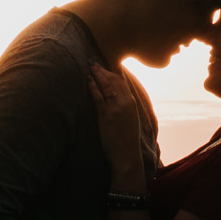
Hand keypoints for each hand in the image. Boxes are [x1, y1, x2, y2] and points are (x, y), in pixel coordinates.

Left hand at [89, 64, 148, 180]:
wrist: (127, 155)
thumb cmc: (126, 140)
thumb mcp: (129, 120)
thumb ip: (124, 108)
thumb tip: (116, 101)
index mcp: (132, 103)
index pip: (121, 82)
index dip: (111, 73)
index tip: (103, 68)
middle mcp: (125, 103)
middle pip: (113, 81)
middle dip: (103, 70)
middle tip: (93, 63)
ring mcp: (116, 109)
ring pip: (106, 86)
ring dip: (97, 75)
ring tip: (90, 67)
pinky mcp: (106, 116)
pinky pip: (99, 98)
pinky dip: (93, 87)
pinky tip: (89, 81)